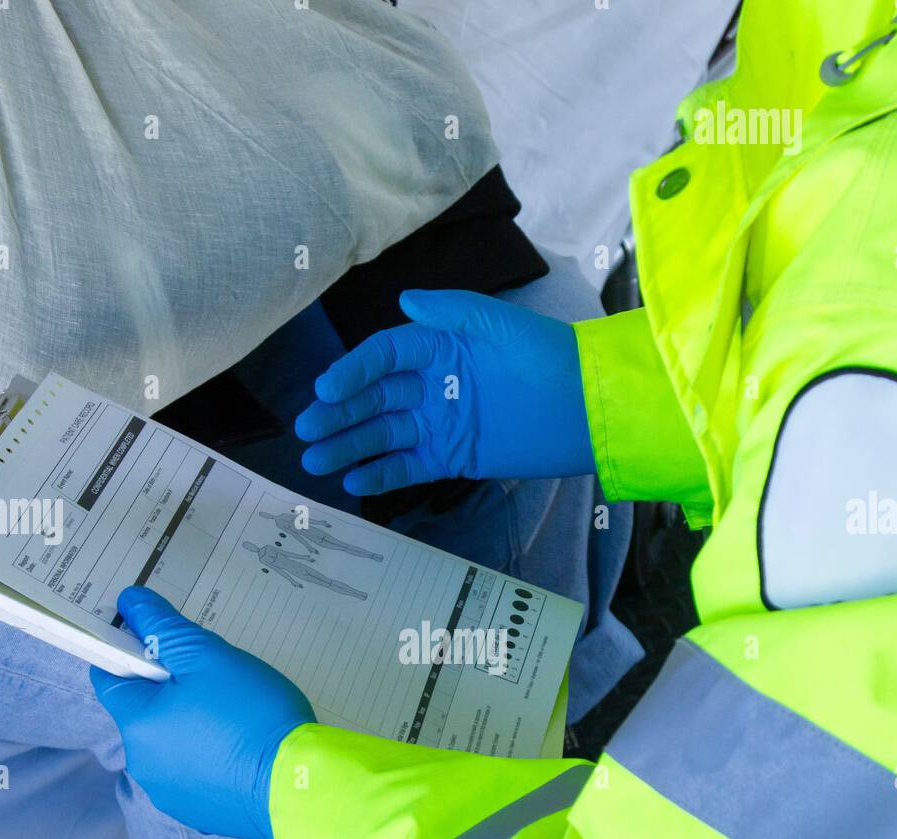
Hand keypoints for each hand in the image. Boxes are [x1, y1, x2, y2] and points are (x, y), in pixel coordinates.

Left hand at [90, 587, 313, 838]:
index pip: (109, 677)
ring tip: (236, 716)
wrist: (298, 785)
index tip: (158, 640)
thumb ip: (164, 627)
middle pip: (145, 711)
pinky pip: (196, 773)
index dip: (128, 651)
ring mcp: (170, 793)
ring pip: (172, 743)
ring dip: (192, 725)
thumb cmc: (252, 715)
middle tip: (215, 679)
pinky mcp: (200, 813)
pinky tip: (244, 748)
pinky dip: (212, 757)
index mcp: (137, 723)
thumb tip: (131, 603)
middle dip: (172, 690)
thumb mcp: (208, 656)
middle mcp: (142, 764)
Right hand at [294, 289, 594, 494]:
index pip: (383, 356)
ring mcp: (440, 422)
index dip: (354, 372)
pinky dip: (381, 474)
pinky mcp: (452, 456)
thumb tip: (404, 299)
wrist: (588, 408)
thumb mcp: (500, 325)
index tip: (327, 389)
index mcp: (439, 347)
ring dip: (348, 446)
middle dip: (338, 414)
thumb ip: (451, 312)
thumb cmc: (548, 357)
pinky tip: (353, 481)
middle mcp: (433, 384)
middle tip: (308, 431)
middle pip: (374, 399)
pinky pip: (408, 466)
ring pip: (383, 435)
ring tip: (315, 461)